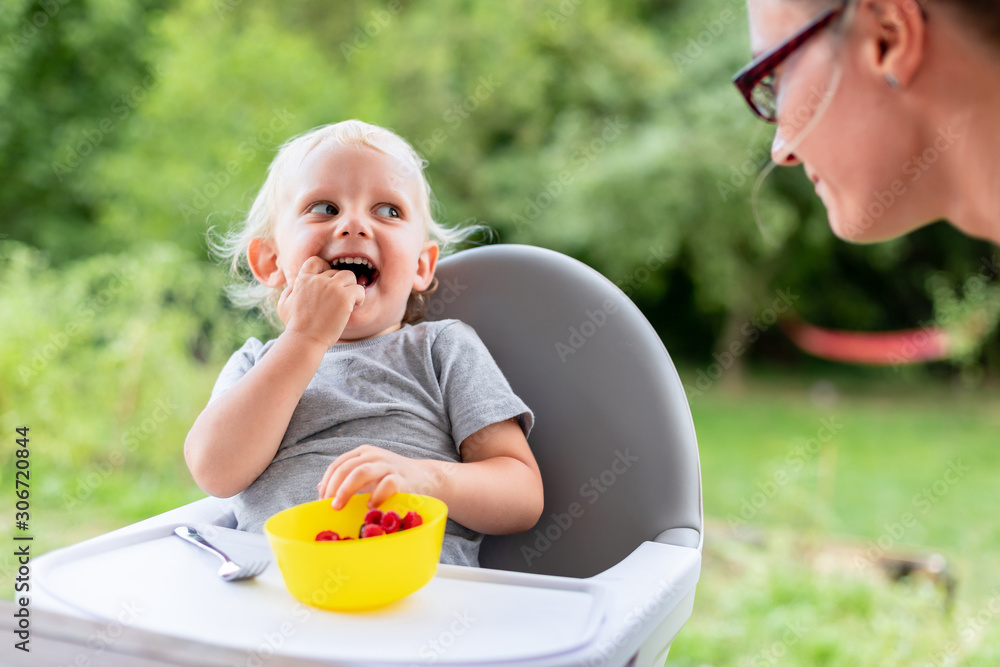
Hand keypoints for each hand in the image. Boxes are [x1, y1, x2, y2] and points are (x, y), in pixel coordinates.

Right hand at [277, 257, 364, 348]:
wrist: (304, 340)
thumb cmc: (294, 326)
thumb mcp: (283, 305)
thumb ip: (289, 291)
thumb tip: (294, 285)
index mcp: (303, 280)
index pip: (316, 261)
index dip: (324, 267)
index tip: (329, 280)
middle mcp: (318, 280)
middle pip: (336, 271)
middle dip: (339, 284)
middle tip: (339, 300)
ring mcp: (332, 287)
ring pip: (350, 276)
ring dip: (351, 287)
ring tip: (349, 301)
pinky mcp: (344, 297)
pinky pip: (359, 289)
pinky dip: (359, 298)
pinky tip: (353, 308)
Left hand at [317, 445, 436, 509]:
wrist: (426, 478)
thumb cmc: (393, 478)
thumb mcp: (368, 474)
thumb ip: (346, 478)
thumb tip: (321, 488)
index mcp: (363, 453)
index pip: (338, 464)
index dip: (327, 482)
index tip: (321, 500)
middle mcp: (374, 456)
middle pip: (347, 467)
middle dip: (333, 487)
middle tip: (329, 506)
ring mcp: (388, 466)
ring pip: (361, 472)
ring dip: (346, 490)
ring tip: (339, 506)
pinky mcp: (402, 479)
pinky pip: (385, 486)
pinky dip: (375, 498)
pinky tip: (370, 507)